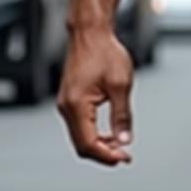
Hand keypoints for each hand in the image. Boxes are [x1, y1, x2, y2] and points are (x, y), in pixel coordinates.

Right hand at [57, 27, 134, 165]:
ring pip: (80, 137)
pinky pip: (79, 125)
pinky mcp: (69, 100)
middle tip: (124, 156)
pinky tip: (108, 134)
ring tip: (119, 146)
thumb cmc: (104, 52)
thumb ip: (122, 115)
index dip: (107, 155)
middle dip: (103, 153)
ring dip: (99, 145)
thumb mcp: (121, 84)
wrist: (91, 33)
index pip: (88, 144)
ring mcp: (65, 104)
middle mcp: (66, 107)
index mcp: (76, 105)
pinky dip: (93, 133)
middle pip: (81, 145)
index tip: (124, 158)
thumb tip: (124, 140)